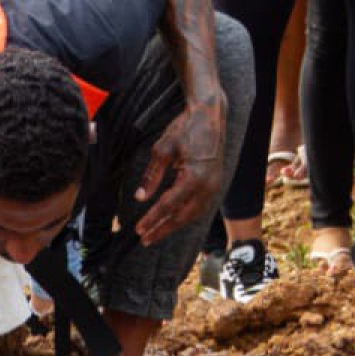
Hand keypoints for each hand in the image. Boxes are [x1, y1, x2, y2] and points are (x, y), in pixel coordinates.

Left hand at [133, 96, 225, 244]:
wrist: (210, 116)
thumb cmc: (186, 128)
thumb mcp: (163, 149)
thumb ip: (152, 176)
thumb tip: (140, 197)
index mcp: (194, 178)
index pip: (169, 206)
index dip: (152, 219)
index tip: (139, 230)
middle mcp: (208, 187)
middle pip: (182, 217)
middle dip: (162, 229)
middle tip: (145, 239)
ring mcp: (214, 187)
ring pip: (192, 215)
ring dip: (173, 225)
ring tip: (156, 233)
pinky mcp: (215, 185)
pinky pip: (198, 207)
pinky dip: (184, 216)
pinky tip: (172, 220)